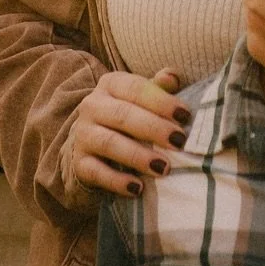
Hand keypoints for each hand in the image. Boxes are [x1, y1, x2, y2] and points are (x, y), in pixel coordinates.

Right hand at [68, 68, 190, 198]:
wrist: (90, 144)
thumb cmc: (127, 116)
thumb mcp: (141, 98)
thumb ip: (157, 87)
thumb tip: (172, 78)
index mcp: (110, 84)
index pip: (136, 88)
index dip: (161, 101)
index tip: (185, 116)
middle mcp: (92, 106)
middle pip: (123, 114)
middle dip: (153, 128)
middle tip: (179, 141)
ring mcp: (83, 135)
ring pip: (109, 143)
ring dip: (138, 156)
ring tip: (164, 167)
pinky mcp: (79, 163)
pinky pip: (96, 172)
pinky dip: (117, 181)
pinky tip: (138, 188)